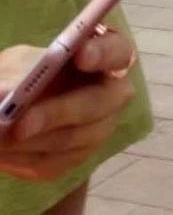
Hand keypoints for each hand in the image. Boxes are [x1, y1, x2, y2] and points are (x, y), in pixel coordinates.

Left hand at [0, 33, 136, 180]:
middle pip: (95, 104)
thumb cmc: (28, 73)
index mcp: (108, 57)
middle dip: (56, 113)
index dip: (103, 53)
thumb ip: (18, 74)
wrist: (22, 107)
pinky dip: (19, 158)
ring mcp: (99, 129)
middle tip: (20, 124)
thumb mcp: (20, 63)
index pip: (118, 51)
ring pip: (69, 139)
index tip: (80, 55)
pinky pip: (50, 163)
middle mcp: (113, 94)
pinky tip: (0, 151)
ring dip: (28, 141)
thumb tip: (5, 94)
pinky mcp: (76, 157)